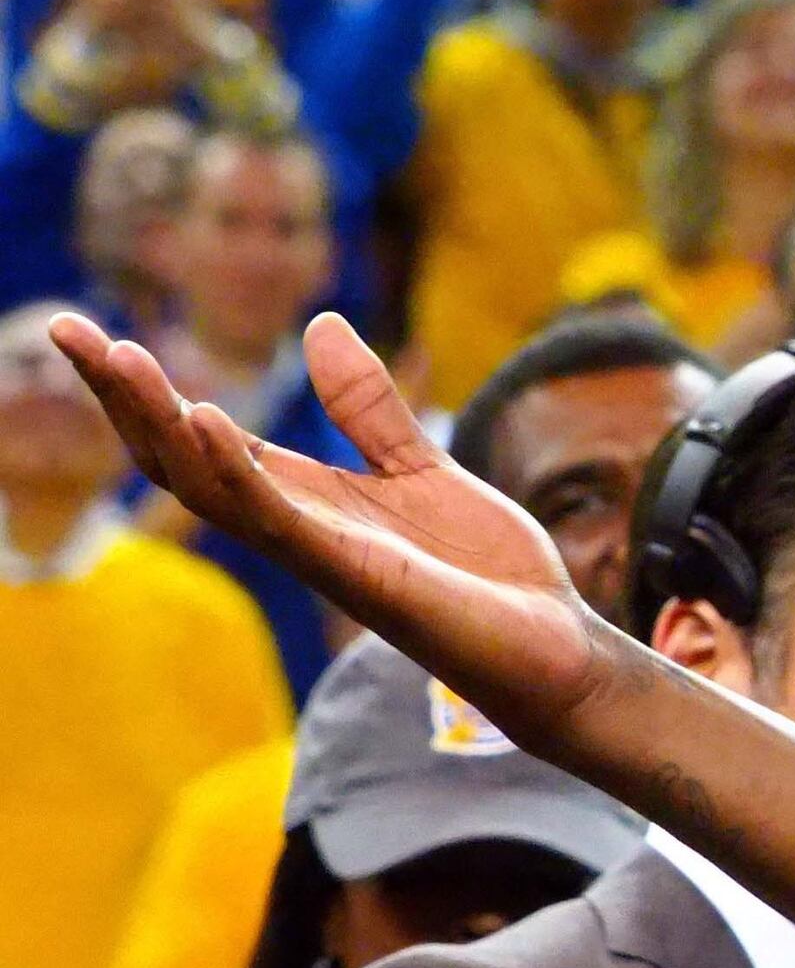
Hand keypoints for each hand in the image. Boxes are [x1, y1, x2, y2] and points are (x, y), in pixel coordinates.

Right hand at [50, 312, 621, 745]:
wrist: (554, 643)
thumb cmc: (486, 572)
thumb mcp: (422, 465)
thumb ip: (367, 407)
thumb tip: (320, 324)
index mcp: (305, 499)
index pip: (198, 439)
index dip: (144, 390)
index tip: (90, 332)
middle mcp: (295, 528)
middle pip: (180, 460)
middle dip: (124, 399)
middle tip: (68, 331)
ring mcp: (319, 555)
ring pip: (210, 488)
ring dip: (160, 423)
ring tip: (119, 357)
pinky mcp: (358, 576)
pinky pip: (280, 521)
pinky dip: (238, 471)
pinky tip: (205, 419)